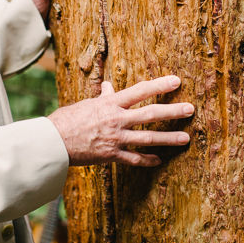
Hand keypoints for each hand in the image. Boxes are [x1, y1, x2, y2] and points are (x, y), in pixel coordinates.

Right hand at [47, 76, 194, 166]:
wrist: (53, 142)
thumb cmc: (67, 120)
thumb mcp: (87, 104)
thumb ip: (103, 98)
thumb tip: (108, 87)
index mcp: (111, 103)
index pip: (140, 90)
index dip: (160, 85)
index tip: (176, 81)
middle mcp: (117, 119)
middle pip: (150, 114)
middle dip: (172, 112)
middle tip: (190, 110)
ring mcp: (115, 138)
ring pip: (148, 138)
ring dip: (168, 138)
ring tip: (185, 139)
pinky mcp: (111, 155)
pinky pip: (134, 159)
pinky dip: (147, 160)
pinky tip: (159, 160)